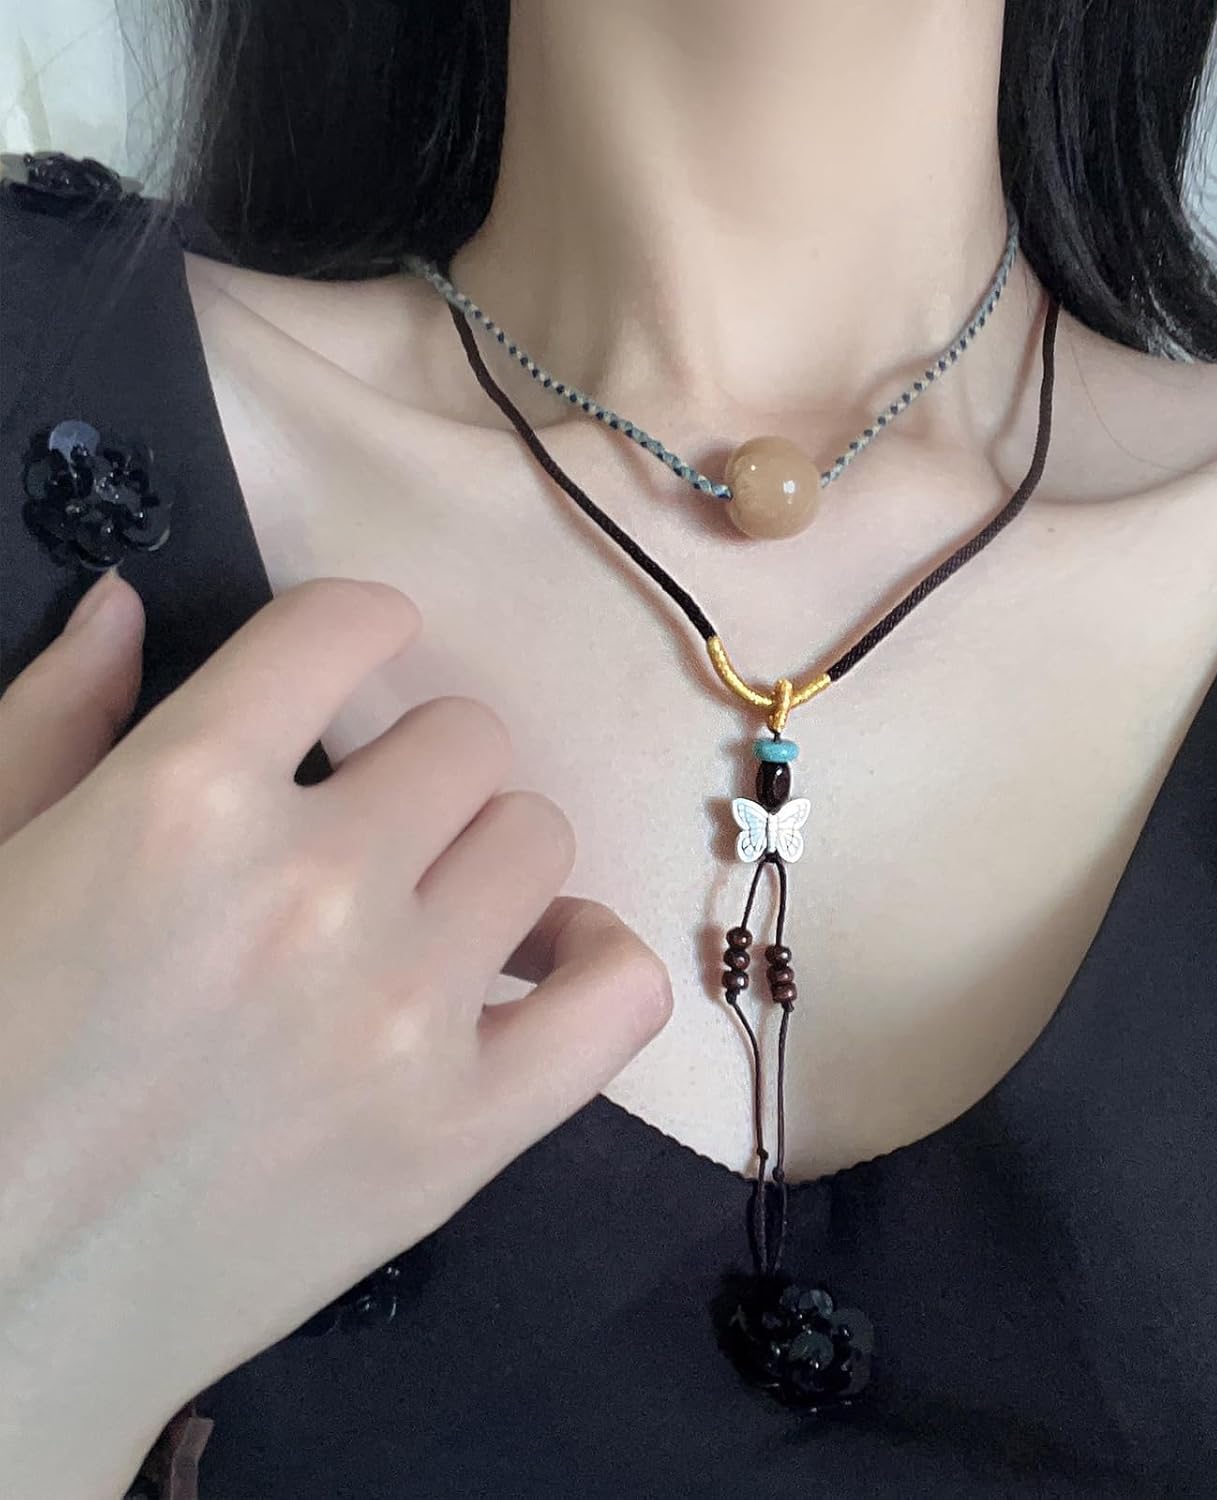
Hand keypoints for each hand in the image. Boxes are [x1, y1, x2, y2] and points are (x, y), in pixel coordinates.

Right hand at [0, 571, 671, 1497]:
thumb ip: (53, 718)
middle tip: (361, 835)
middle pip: (465, 737)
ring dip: (487, 859)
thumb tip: (126, 601)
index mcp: (183, 796)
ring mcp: (406, 1014)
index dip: (353, 630)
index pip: (346, 624)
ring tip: (430, 912)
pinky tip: (535, 968)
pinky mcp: (465, 1130)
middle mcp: (316, 886)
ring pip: (541, 838)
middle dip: (414, 768)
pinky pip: (620, 990)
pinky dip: (597, 960)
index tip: (343, 674)